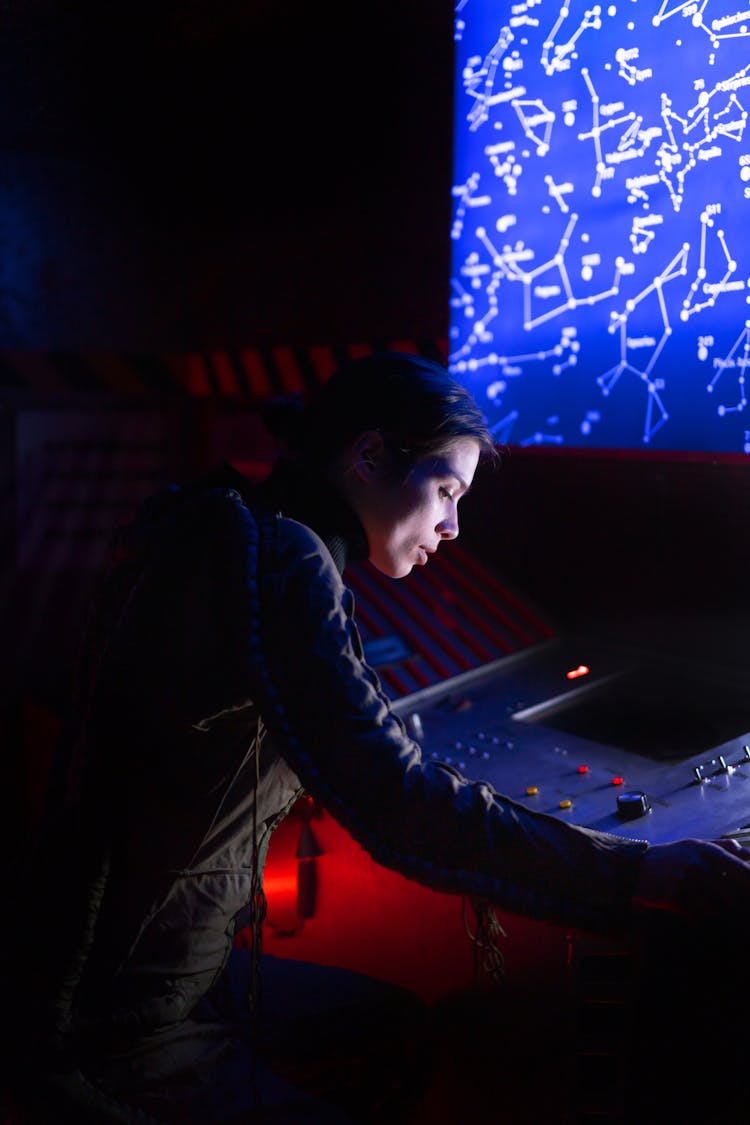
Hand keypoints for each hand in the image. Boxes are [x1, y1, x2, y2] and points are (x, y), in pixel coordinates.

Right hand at [632, 836, 749, 918]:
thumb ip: (722, 847)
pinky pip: (698, 914)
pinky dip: (702, 917)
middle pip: (733, 892)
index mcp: (708, 852)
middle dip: (738, 902)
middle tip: (737, 906)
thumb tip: (747, 853)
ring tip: (720, 914)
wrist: (638, 867)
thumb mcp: (695, 845)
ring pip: (717, 907)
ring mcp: (687, 883)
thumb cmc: (672, 856)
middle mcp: (700, 865)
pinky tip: (701, 915)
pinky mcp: (677, 899)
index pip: (743, 870)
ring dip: (719, 912)